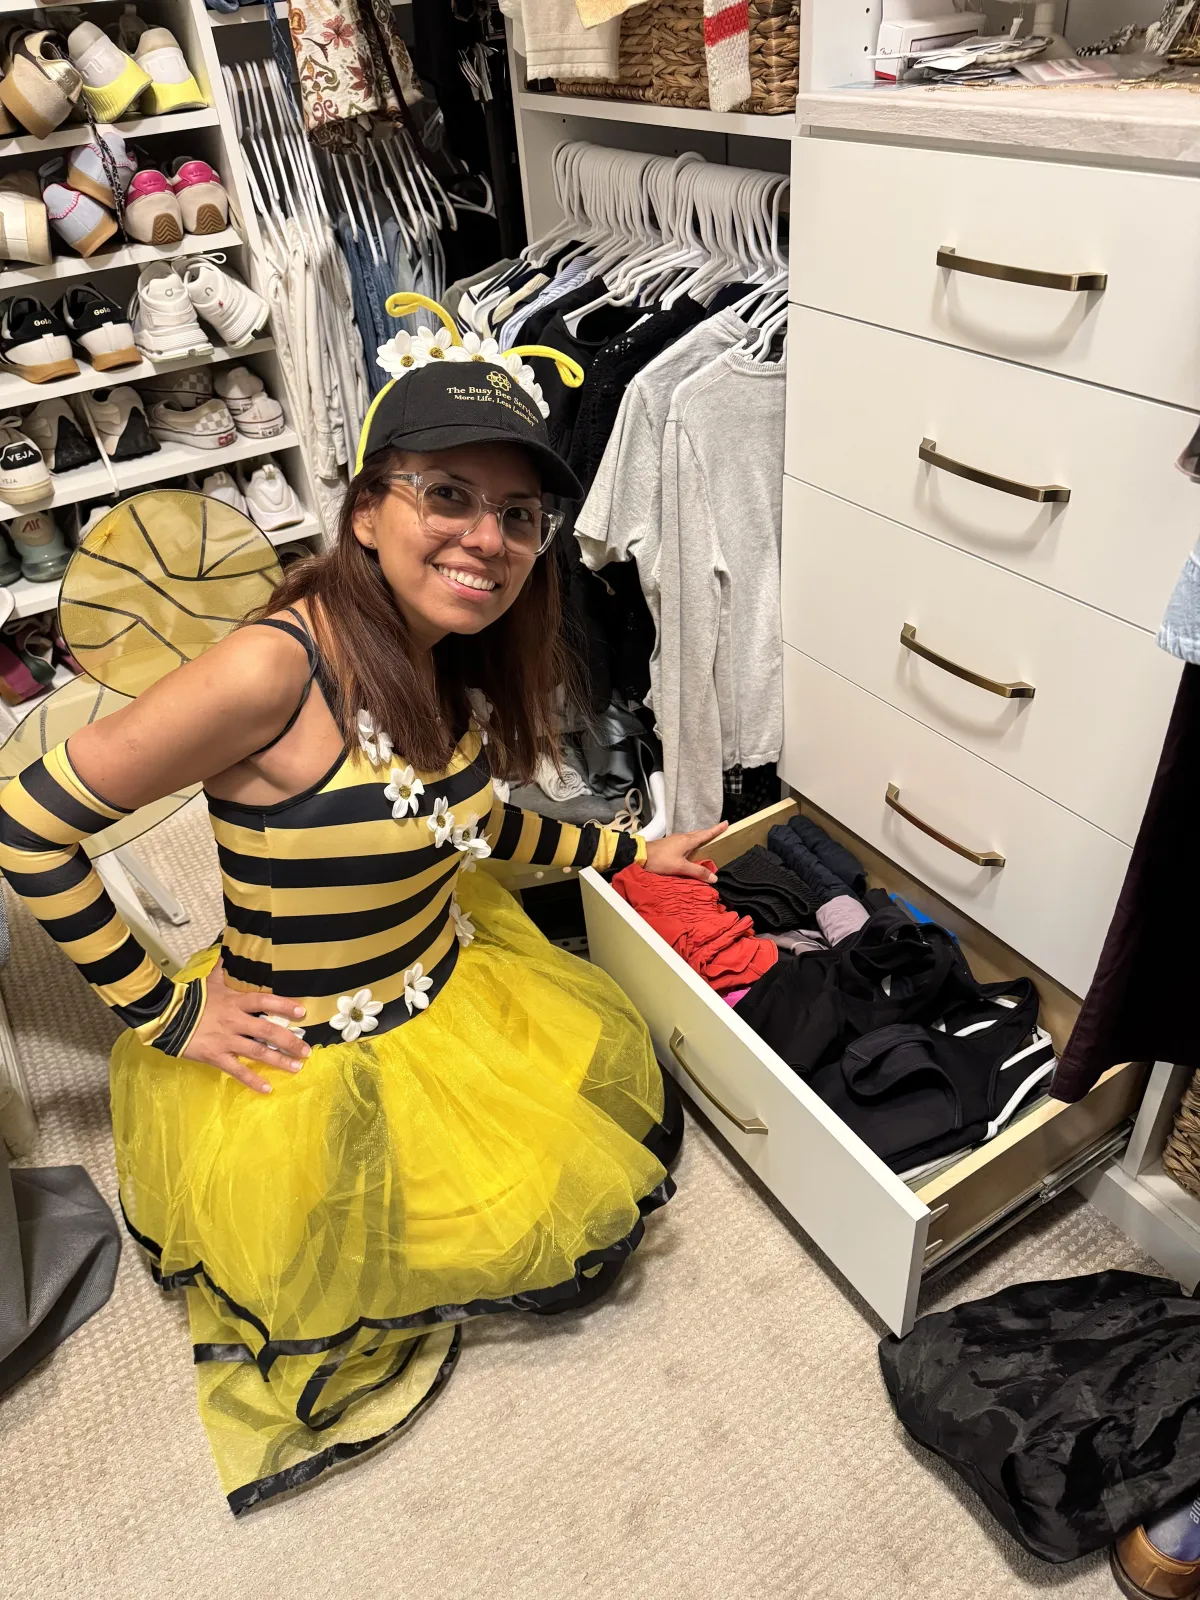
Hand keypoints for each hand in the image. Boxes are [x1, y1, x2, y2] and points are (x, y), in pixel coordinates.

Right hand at [182, 959, 309, 1093]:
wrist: (167, 1016)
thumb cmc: (191, 999)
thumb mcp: (210, 981)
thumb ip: (222, 969)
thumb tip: (227, 950)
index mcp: (235, 1002)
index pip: (264, 1001)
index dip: (283, 1005)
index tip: (302, 1012)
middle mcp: (235, 1021)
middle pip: (267, 1030)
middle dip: (289, 1040)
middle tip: (306, 1050)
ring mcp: (226, 1040)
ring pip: (258, 1052)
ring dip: (279, 1060)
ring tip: (297, 1067)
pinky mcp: (216, 1056)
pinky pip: (238, 1071)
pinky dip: (253, 1081)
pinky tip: (268, 1089)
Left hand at [643, 822, 728, 883]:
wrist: (640, 855)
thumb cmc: (660, 860)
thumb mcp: (680, 867)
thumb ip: (697, 872)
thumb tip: (714, 877)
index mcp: (688, 840)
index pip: (706, 834)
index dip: (716, 830)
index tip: (726, 823)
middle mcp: (682, 837)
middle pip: (699, 834)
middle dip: (709, 833)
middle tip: (719, 832)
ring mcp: (675, 839)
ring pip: (692, 837)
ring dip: (700, 838)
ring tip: (707, 841)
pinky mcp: (669, 844)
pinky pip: (685, 841)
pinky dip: (692, 843)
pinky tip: (690, 850)